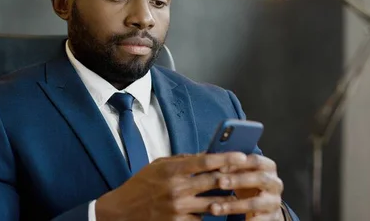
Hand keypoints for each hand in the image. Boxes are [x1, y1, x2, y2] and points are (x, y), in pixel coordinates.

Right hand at [95, 152, 247, 220]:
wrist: (121, 212)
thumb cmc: (141, 185)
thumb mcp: (158, 166)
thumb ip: (182, 161)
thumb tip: (207, 155)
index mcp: (171, 170)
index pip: (205, 161)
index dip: (226, 158)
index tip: (242, 156)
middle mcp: (176, 189)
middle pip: (214, 182)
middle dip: (234, 178)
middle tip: (248, 175)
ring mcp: (178, 209)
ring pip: (213, 204)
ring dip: (227, 200)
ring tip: (237, 196)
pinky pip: (202, 220)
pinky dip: (209, 215)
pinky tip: (213, 211)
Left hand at [210, 154, 284, 219]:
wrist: (262, 205)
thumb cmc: (246, 183)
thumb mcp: (241, 172)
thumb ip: (231, 166)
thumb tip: (212, 163)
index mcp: (268, 167)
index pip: (256, 161)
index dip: (238, 163)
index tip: (220, 168)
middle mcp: (275, 183)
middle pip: (260, 179)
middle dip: (238, 180)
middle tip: (220, 183)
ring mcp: (274, 201)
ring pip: (255, 203)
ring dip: (234, 206)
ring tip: (215, 208)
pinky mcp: (272, 218)